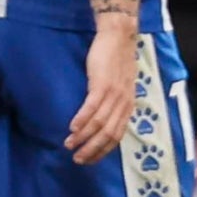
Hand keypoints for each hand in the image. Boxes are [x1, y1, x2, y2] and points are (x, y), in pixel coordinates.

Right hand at [66, 22, 135, 164]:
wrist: (118, 37)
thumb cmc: (117, 60)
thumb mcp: (121, 86)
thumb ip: (115, 102)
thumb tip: (103, 118)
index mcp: (127, 106)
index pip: (116, 137)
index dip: (102, 151)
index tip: (89, 160)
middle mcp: (123, 104)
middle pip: (108, 135)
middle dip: (92, 150)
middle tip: (77, 158)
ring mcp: (113, 94)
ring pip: (99, 124)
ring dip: (83, 137)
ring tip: (69, 144)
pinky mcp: (102, 84)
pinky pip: (91, 107)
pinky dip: (82, 120)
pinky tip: (72, 127)